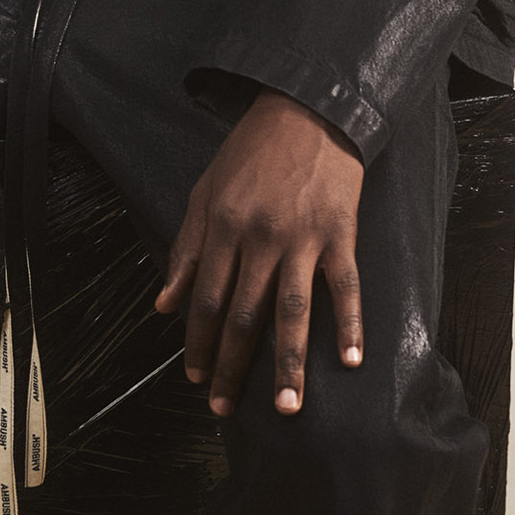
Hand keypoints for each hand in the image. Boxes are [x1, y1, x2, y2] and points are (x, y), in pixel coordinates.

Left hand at [155, 88, 363, 418]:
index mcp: (224, 225)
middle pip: (244, 315)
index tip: (196, 378)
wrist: (307, 106)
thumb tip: (163, 303)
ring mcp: (303, 235)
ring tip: (287, 406)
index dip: (199, 342)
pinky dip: (348, 322)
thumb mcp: (206, 189)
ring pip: (292, 310)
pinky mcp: (339, 230)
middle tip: (225, 408)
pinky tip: (350, 359)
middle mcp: (261, 236)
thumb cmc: (253, 149)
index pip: (207, 298)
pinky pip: (343, 284)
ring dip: (289, 363)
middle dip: (233, 367)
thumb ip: (186, 248)